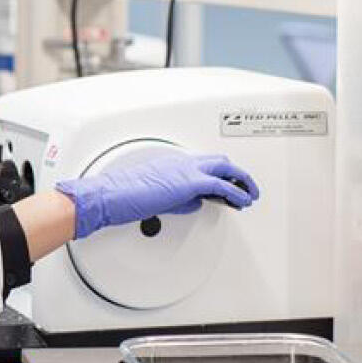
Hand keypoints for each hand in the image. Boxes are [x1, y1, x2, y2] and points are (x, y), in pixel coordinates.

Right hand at [55, 154, 258, 238]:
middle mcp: (181, 162)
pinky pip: (222, 185)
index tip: (227, 185)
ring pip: (225, 167)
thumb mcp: (156, 197)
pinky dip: (237, 192)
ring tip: (249, 194)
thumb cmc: (123, 195)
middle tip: (245, 186)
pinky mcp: (189, 182)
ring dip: (241, 181)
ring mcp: (186, 170)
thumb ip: (178, 197)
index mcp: (171, 163)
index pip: (203, 163)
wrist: (111, 195)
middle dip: (236, 173)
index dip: (219, 174)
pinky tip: (242, 201)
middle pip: (219, 160)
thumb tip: (195, 202)